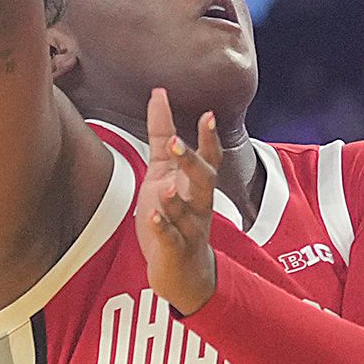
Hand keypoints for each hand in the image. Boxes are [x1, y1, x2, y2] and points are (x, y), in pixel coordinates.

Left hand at [138, 88, 222, 315]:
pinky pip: (171, 238)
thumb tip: (158, 93)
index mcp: (196, 184)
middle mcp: (199, 204)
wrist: (181, 270)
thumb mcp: (164, 171)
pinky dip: (163, 228)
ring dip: (177, 199)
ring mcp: (189, 228)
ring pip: (188, 211)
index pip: (209, 157)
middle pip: (204, 180)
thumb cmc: (174, 216)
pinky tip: (153, 217)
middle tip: (176, 143)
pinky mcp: (175, 250)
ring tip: (166, 186)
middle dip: (192, 162)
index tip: (208, 115)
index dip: (209, 138)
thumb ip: (162, 134)